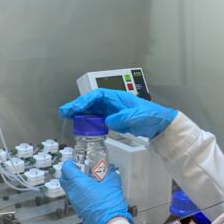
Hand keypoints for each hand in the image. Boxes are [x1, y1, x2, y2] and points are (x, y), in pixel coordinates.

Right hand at [59, 89, 176, 139]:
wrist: (159, 124)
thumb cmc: (151, 116)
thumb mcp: (138, 116)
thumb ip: (123, 118)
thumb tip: (108, 121)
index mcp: (117, 97)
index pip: (96, 96)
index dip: (84, 101)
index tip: (74, 107)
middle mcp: (113, 102)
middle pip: (91, 102)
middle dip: (77, 106)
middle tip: (64, 112)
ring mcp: (112, 111)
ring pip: (92, 110)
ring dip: (81, 114)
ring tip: (68, 118)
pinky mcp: (113, 119)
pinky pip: (98, 119)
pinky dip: (89, 121)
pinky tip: (82, 126)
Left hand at [60, 161, 132, 223]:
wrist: (110, 223)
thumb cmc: (109, 203)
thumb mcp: (113, 183)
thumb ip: (111, 174)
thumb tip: (111, 170)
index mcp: (78, 182)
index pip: (66, 168)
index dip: (70, 163)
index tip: (76, 162)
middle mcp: (73, 192)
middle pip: (64, 179)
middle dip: (69, 173)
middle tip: (79, 171)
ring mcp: (75, 203)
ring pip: (69, 190)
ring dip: (75, 184)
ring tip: (88, 182)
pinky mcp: (79, 210)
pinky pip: (75, 198)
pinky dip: (79, 193)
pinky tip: (91, 193)